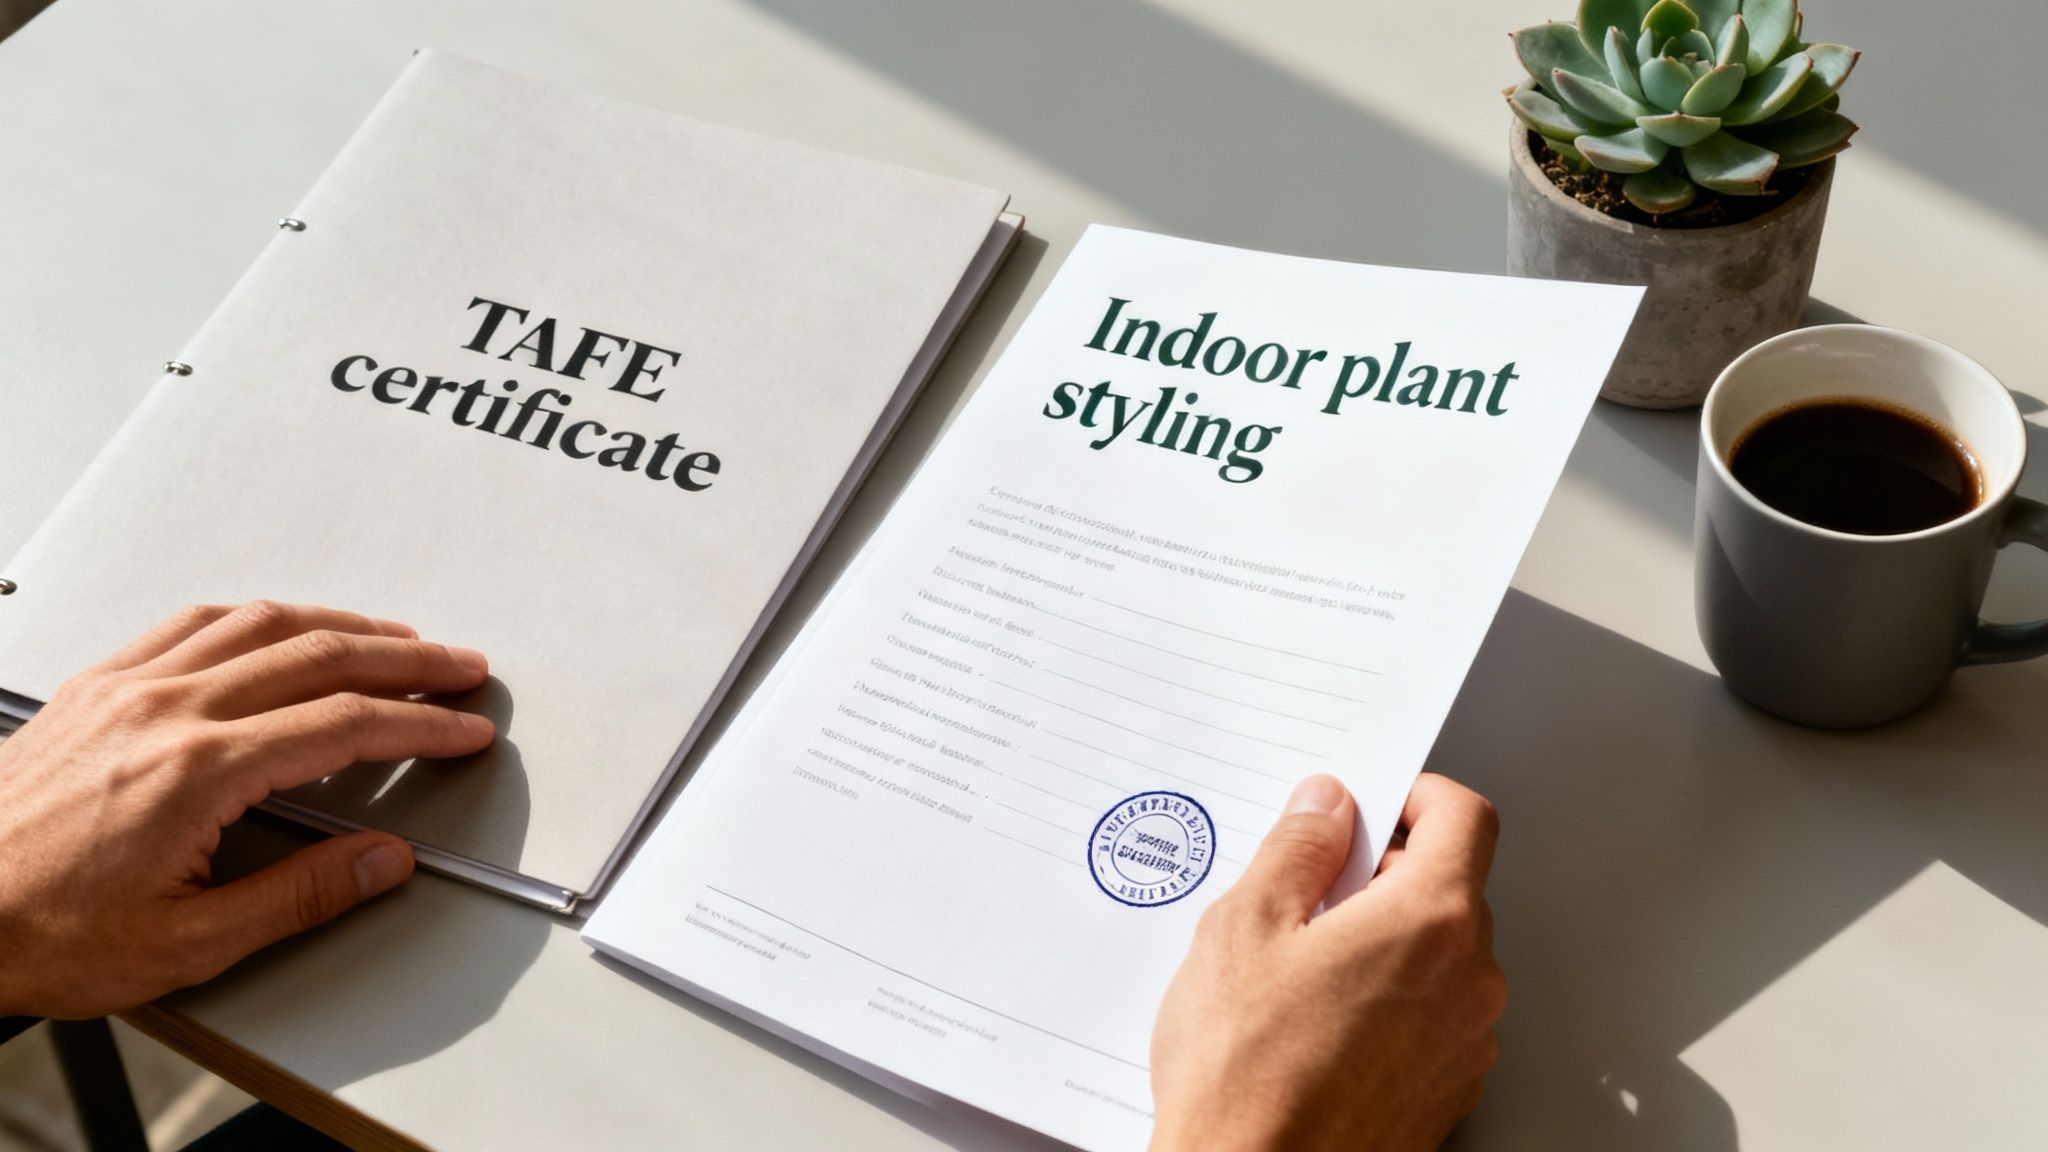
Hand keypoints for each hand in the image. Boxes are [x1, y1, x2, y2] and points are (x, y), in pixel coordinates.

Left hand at [0, 602, 493, 1017]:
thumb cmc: (39, 932)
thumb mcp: (187, 945)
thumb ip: (300, 896)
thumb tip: (381, 862)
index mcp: (196, 771)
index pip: (343, 724)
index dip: (419, 724)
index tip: (461, 728)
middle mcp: (164, 712)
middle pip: (319, 654)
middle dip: (407, 658)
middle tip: (458, 668)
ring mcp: (126, 689)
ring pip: (260, 623)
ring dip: (342, 623)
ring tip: (394, 637)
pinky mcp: (94, 686)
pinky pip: (191, 622)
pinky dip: (256, 616)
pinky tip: (279, 624)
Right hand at [1149, 773, 1504, 1151]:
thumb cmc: (1248, 1076)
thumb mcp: (1245, 928)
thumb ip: (1296, 850)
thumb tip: (1324, 808)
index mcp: (1430, 922)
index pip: (1464, 818)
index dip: (1417, 795)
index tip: (1374, 802)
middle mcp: (1468, 981)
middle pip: (1450, 887)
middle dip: (1385, 873)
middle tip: (1310, 889)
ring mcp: (1464, 1043)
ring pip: (1438, 955)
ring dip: (1384, 940)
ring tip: (1300, 967)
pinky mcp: (1446, 1090)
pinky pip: (1430, 1015)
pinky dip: (1388, 999)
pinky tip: (1315, 1020)